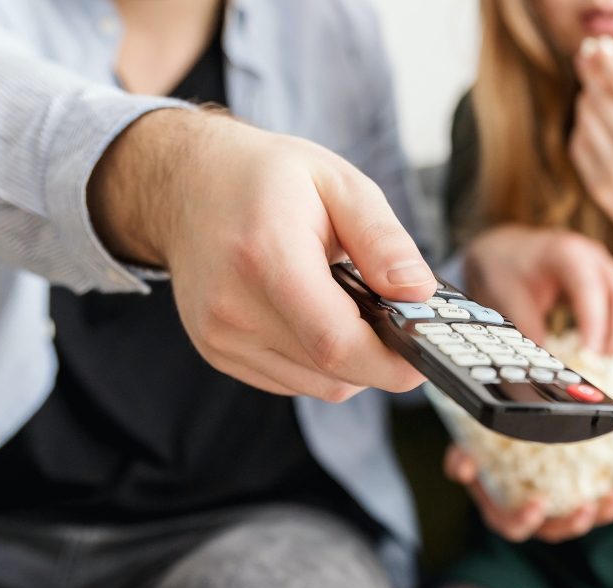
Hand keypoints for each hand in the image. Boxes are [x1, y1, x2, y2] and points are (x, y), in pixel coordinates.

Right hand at [88, 109, 435, 400]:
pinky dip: (320, 362)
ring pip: (317, 385)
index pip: (335, 342)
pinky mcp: (218, 353)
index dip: (392, 362)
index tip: (427, 353)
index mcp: (265, 255)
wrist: (185, 184)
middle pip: (331, 371)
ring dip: (351, 361)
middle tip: (401, 321)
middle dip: (381, 358)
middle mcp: (233, 307)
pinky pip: (293, 381)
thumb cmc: (265, 178)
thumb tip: (419, 293)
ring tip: (351, 307)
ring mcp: (221, 336)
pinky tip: (318, 317)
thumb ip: (383, 240)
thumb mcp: (338, 183)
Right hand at [444, 445, 612, 543]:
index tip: (539, 504)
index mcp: (502, 512)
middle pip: (554, 532)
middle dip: (573, 524)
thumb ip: (459, 459)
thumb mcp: (464, 451)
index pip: (513, 527)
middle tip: (587, 508)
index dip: (526, 520)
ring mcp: (557, 510)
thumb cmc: (481, 450)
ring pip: (581, 520)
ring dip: (602, 513)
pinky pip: (599, 501)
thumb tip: (463, 467)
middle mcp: (532, 517)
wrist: (501, 441)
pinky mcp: (577, 496)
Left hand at [463, 225, 612, 354]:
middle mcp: (593, 257)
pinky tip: (601, 350)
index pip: (590, 288)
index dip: (595, 322)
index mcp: (568, 252)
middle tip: (601, 362)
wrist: (507, 249)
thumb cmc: (507, 267)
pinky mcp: (606, 283)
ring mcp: (604, 268)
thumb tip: (543, 361)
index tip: (590, 352)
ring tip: (602, 361)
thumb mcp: (508, 295)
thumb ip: (527, 326)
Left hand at [570, 44, 612, 259]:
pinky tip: (591, 127)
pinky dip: (582, 131)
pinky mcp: (598, 187)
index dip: (604, 61)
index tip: (596, 49)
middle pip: (599, 99)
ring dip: (586, 104)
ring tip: (594, 98)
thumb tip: (609, 61)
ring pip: (585, 120)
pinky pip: (579, 146)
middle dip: (590, 77)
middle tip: (585, 62)